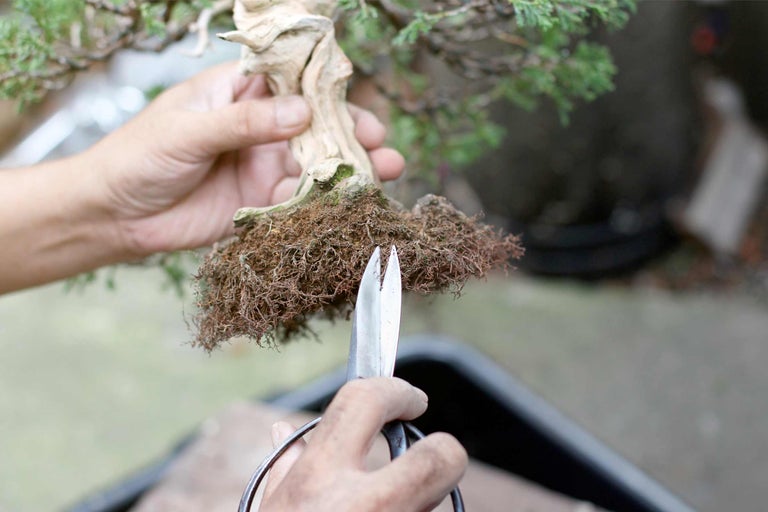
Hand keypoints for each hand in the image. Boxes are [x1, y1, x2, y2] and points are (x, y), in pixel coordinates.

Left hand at [86, 61, 404, 257]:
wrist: (115, 215)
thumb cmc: (139, 156)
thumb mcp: (188, 131)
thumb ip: (245, 123)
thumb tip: (303, 114)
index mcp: (238, 93)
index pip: (292, 81)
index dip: (327, 89)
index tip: (355, 101)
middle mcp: (258, 127)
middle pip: (315, 125)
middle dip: (350, 133)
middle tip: (379, 144)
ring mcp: (262, 165)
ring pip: (315, 163)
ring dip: (348, 169)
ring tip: (383, 173)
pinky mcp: (262, 203)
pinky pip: (300, 199)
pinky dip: (324, 201)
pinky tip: (346, 203)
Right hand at [260, 378, 467, 511]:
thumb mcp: (274, 509)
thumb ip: (286, 468)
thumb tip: (284, 429)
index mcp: (318, 478)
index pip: (366, 401)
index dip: (397, 389)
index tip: (412, 398)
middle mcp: (364, 506)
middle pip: (441, 457)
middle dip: (445, 450)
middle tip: (433, 453)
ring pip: (436, 502)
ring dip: (422, 499)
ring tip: (392, 506)